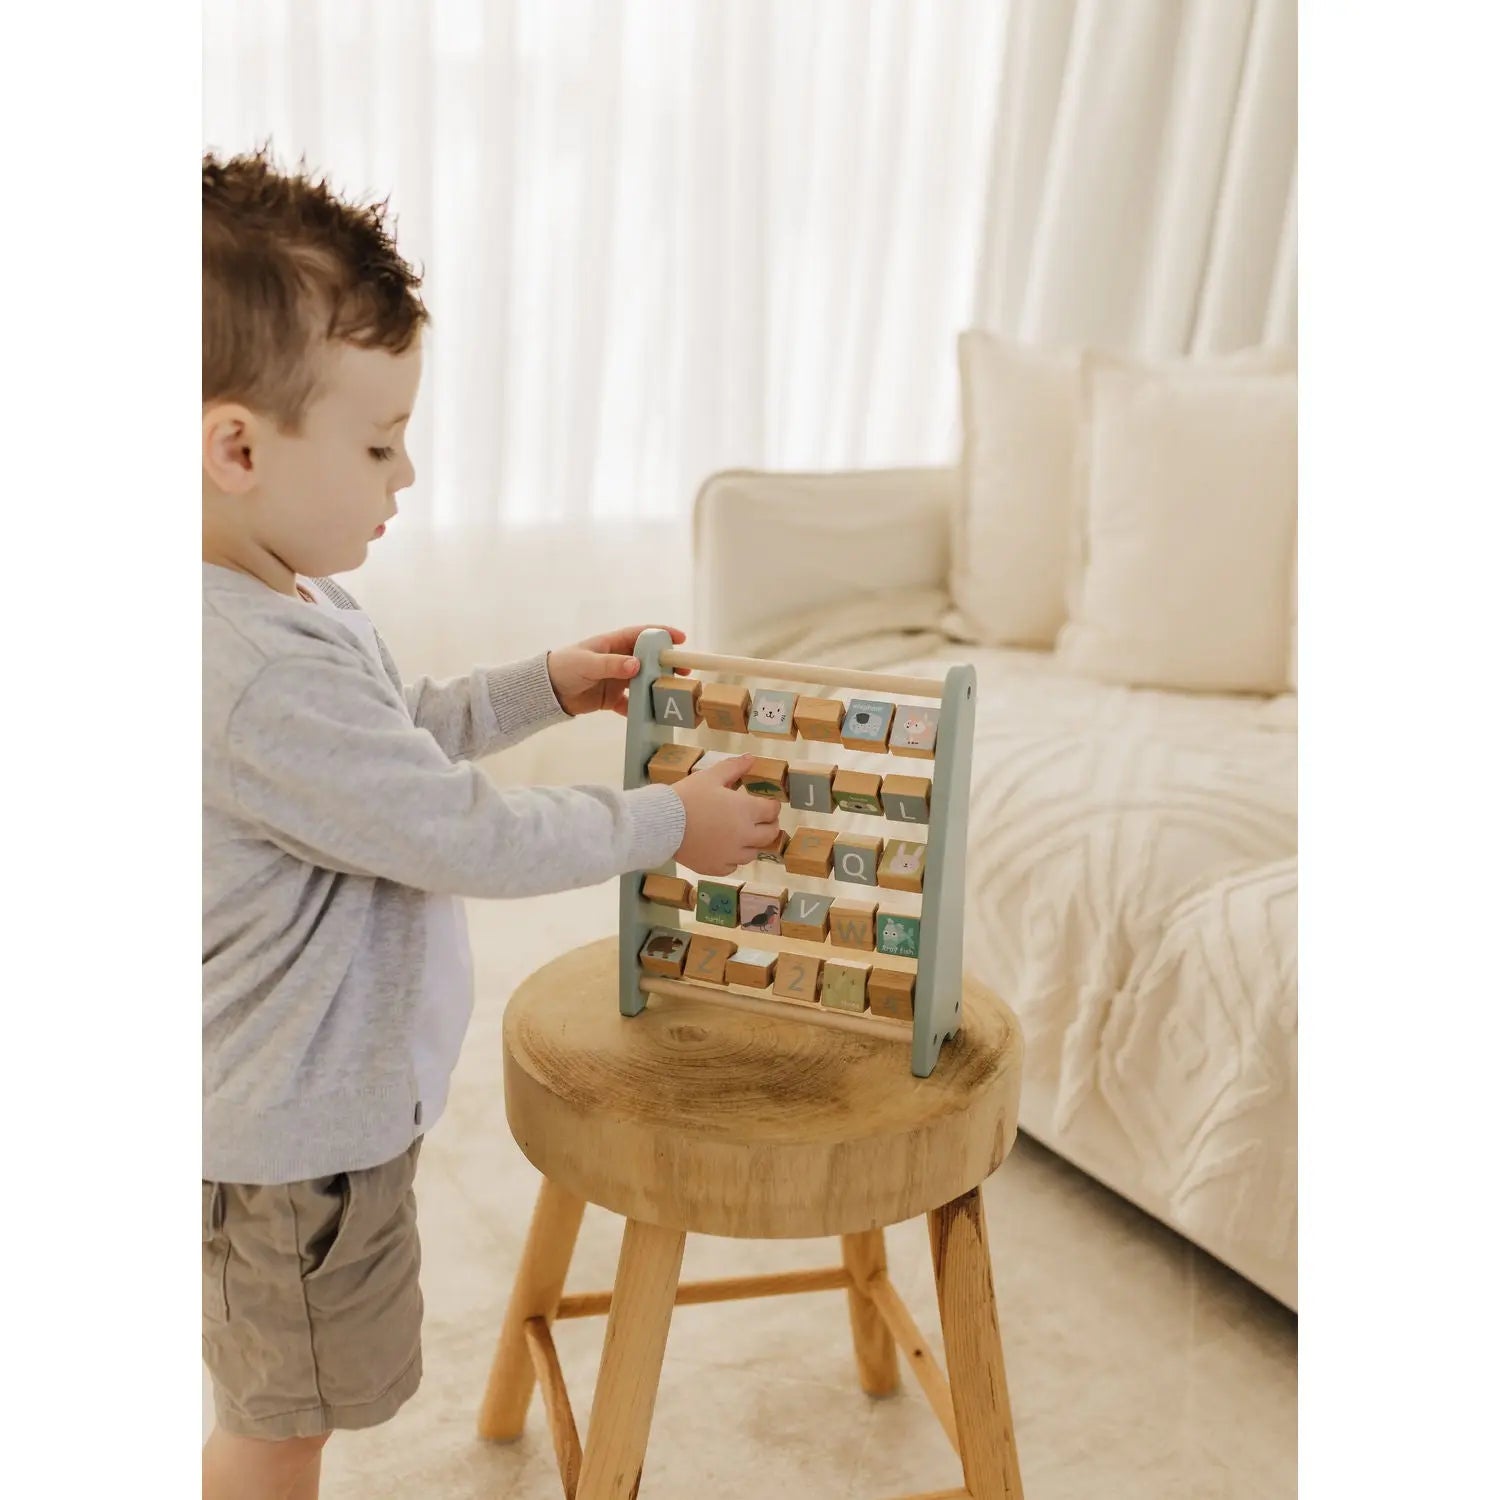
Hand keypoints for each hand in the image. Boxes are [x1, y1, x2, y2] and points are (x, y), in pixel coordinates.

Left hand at [546, 624, 688, 716]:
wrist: (546, 692)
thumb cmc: (565, 667)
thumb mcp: (588, 663)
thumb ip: (612, 664)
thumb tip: (637, 665)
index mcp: (613, 644)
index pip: (642, 634)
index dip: (662, 634)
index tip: (680, 639)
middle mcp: (618, 660)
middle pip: (648, 659)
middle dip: (666, 663)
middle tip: (684, 670)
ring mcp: (616, 680)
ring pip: (643, 681)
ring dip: (657, 686)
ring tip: (673, 692)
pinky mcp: (612, 698)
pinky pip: (631, 704)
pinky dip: (640, 709)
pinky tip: (651, 714)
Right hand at [670, 755, 782, 875]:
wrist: (662, 824)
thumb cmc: (687, 797)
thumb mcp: (710, 776)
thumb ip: (733, 768)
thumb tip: (751, 758)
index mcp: (746, 811)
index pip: (772, 811)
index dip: (772, 806)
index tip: (768, 803)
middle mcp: (744, 836)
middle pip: (769, 835)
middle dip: (770, 826)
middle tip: (762, 820)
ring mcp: (731, 855)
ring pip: (753, 853)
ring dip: (752, 844)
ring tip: (742, 835)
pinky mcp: (716, 867)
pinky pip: (733, 866)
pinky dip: (733, 858)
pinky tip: (725, 850)